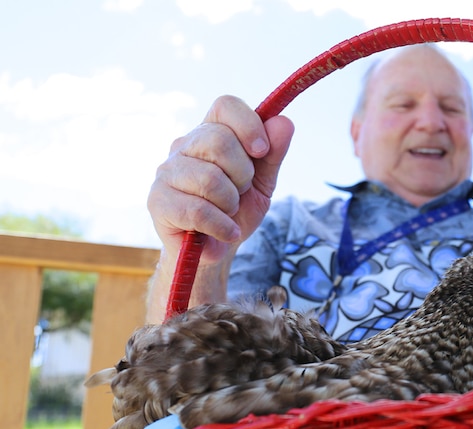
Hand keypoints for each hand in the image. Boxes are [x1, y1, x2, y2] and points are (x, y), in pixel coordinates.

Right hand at [147, 95, 294, 264]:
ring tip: (227, 213)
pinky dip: (221, 225)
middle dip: (242, 174)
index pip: (225, 106)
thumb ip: (274, 153)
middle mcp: (184, 146)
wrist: (217, 248)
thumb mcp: (263, 182)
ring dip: (230, 204)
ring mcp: (167, 172)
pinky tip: (225, 232)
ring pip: (210, 179)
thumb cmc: (237, 210)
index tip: (261, 151)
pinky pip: (198, 210)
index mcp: (210, 133)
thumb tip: (284, 122)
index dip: (248, 125)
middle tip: (240, 192)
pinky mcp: (158, 201)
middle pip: (219, 141)